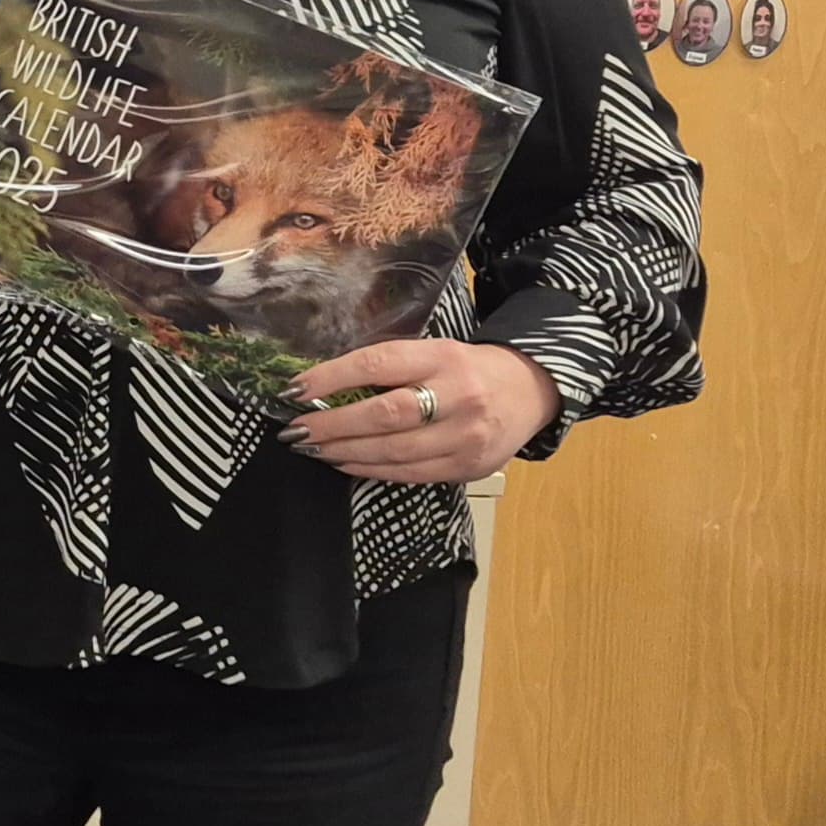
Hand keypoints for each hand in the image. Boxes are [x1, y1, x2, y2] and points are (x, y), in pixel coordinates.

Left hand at [279, 340, 560, 484]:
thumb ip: (388, 368)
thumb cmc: (465, 368)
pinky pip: (410, 473)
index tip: (294, 389)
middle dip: (332, 425)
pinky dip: (371, 470)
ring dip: (344, 452)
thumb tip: (323, 388)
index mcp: (443, 357)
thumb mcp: (432, 352)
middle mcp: (458, 397)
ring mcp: (466, 436)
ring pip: (394, 451)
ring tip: (312, 448)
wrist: (531, 389)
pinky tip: (344, 462)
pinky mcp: (469, 467)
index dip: (331, 378)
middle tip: (295, 431)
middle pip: (385, 414)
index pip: (378, 365)